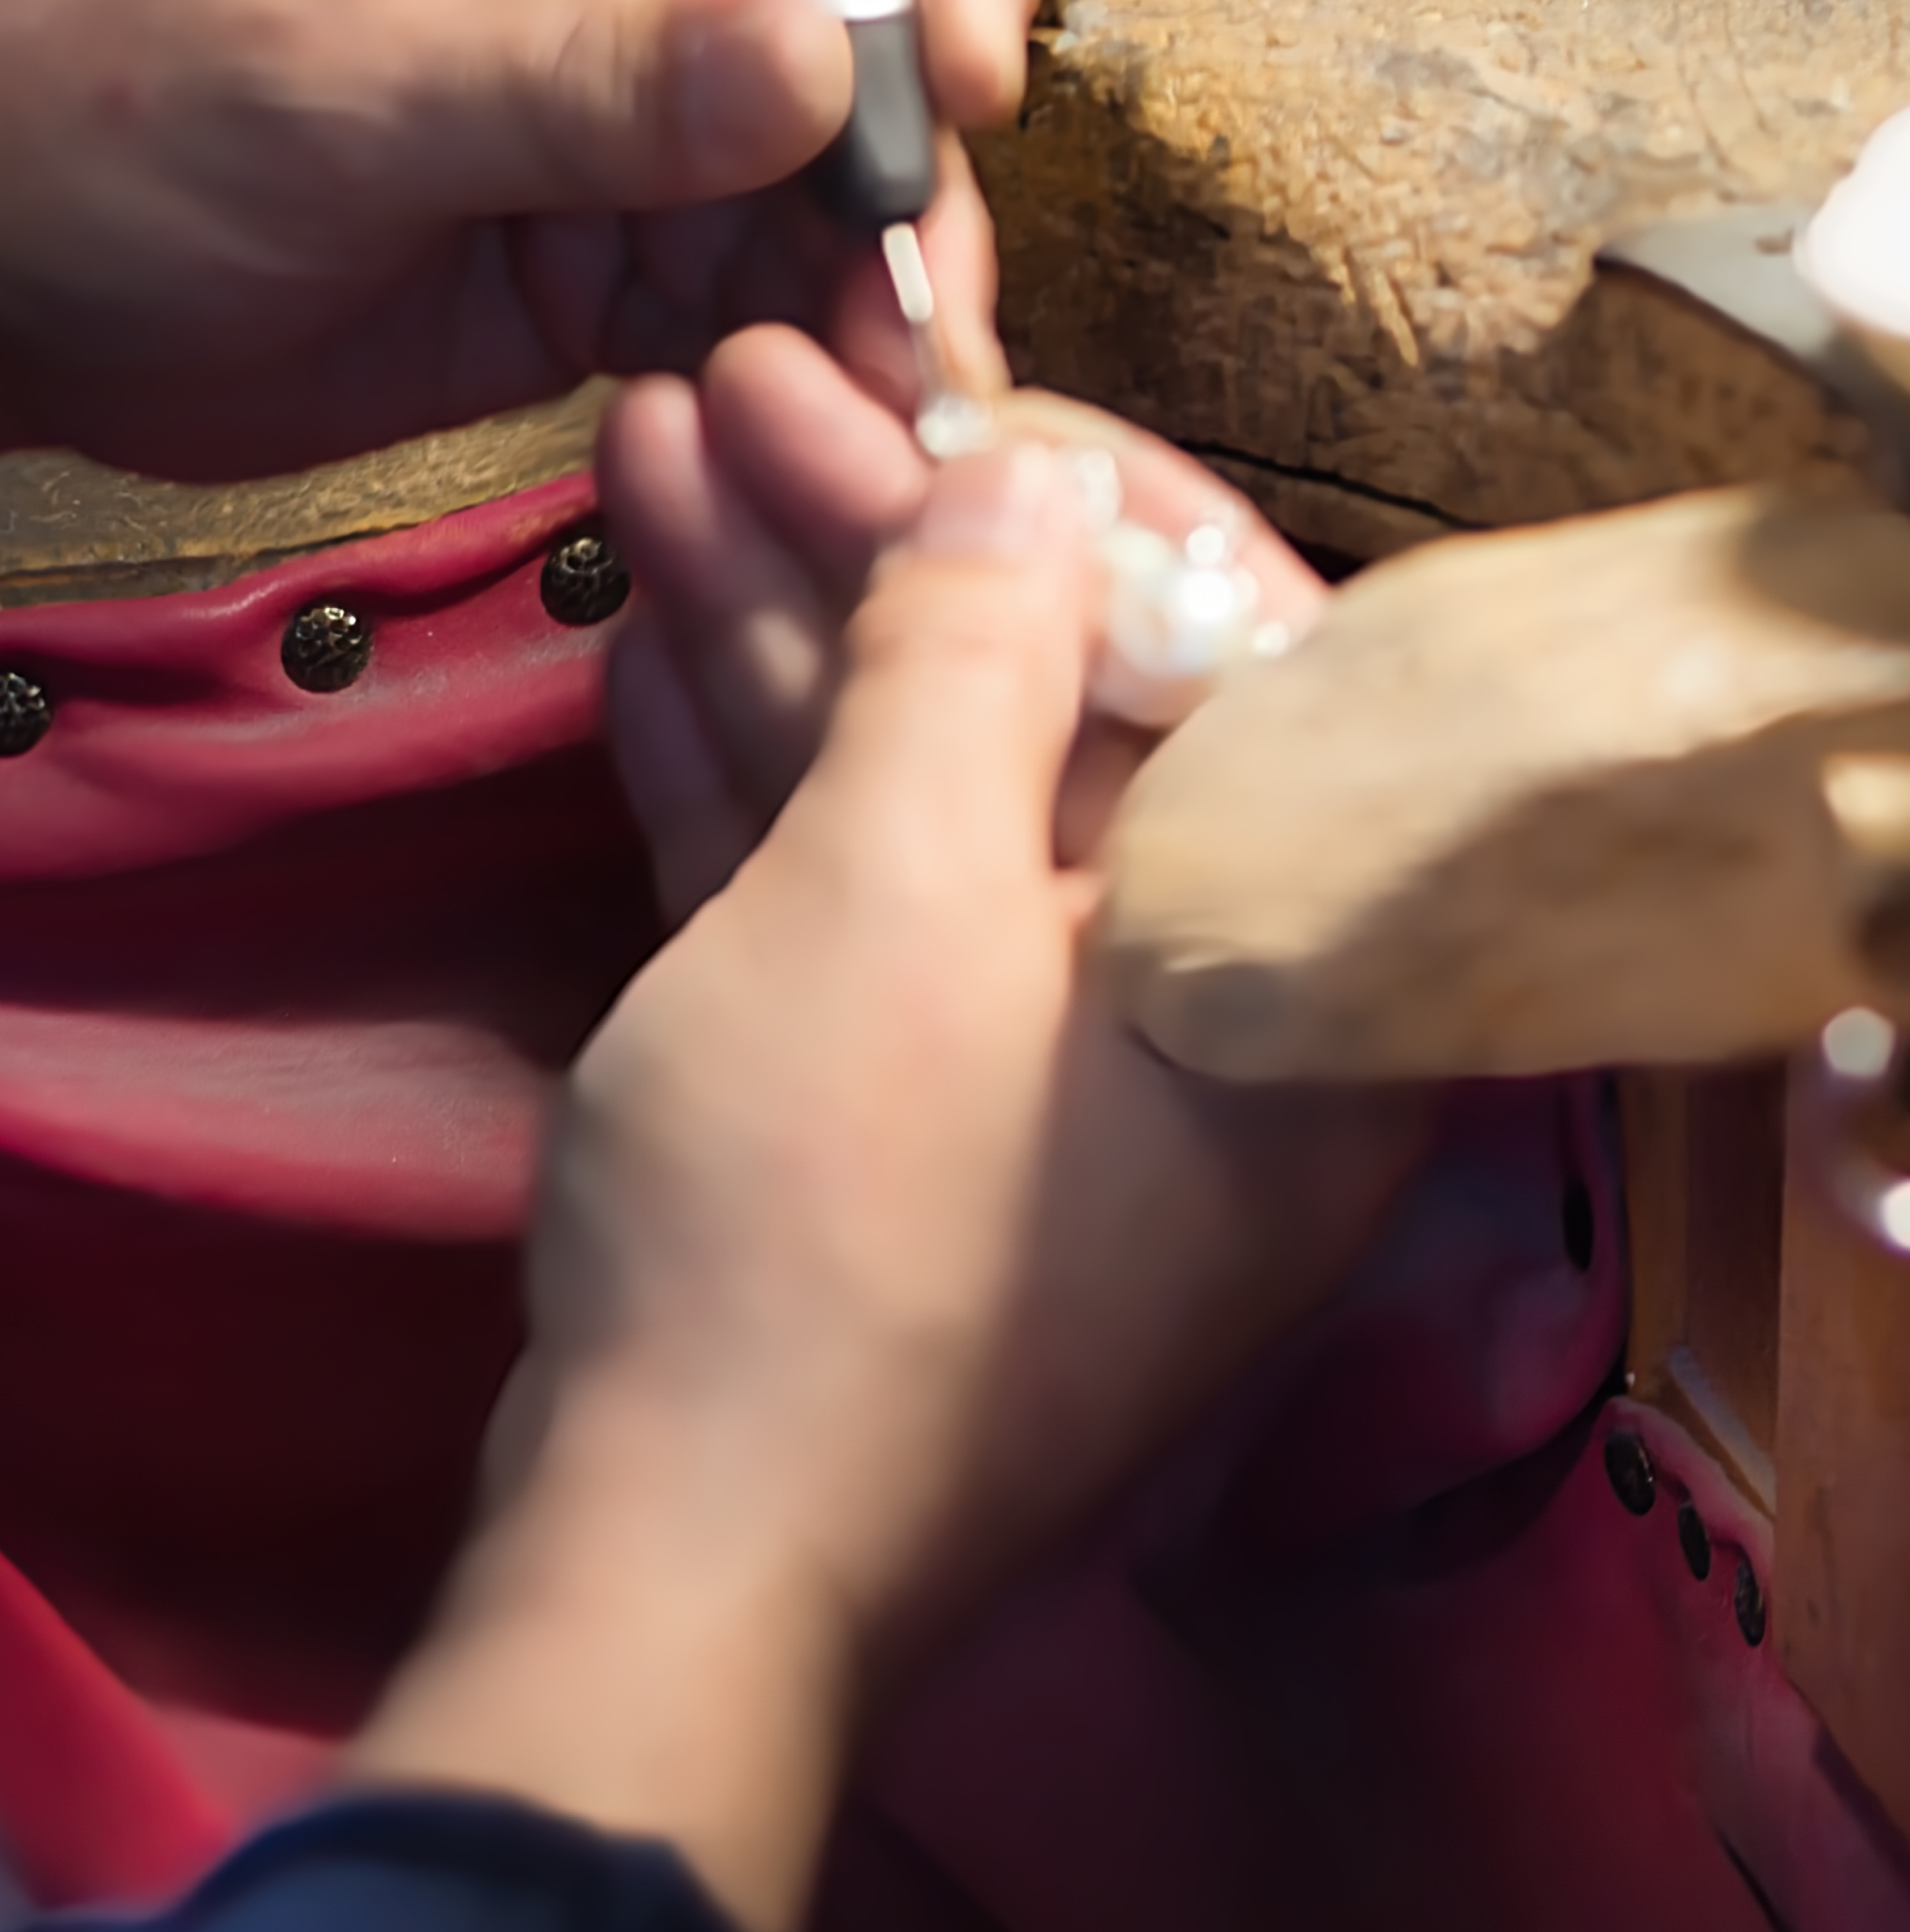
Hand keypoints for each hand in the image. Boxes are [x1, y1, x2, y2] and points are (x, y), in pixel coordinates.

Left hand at [0, 0, 1047, 580]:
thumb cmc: (87, 105)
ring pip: (834, 161)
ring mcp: (627, 91)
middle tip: (924, 282)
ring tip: (895, 391)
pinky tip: (817, 425)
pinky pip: (758, 287)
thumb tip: (814, 59)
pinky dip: (799, 354)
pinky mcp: (612, 243)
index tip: (950, 60)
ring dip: (875, 271)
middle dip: (919, 132)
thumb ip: (570, 78)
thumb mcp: (324, 80)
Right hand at [349, 445, 1423, 1931]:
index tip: (935, 372)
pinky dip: (740, 771)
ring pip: (910, 791)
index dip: (1075, 493)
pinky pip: (831, 899)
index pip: (1230, 663)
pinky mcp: (877, 1118)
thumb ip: (976, 647)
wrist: (664, 1560)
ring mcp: (1023, 1078)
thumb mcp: (896, 884)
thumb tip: (1033, 466)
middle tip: (732, 371)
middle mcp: (1190, 1025)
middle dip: (869, 532)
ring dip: (778, 616)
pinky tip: (641, 625)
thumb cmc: (825, 1214)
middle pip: (1040, 710)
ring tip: (646, 429)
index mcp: (1289, 983)